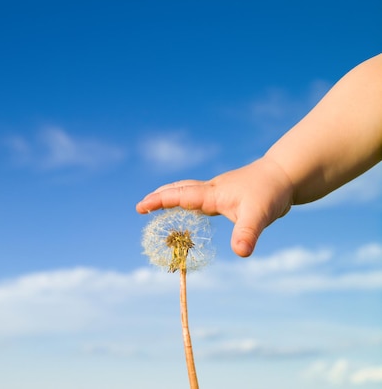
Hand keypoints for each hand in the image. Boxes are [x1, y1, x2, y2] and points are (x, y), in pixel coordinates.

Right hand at [136, 157, 293, 256]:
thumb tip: (240, 253)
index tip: (140, 207)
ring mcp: (219, 190)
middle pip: (178, 189)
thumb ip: (247, 233)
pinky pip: (199, 196)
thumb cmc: (271, 192)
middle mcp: (211, 190)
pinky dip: (187, 200)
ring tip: (159, 203)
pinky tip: (193, 208)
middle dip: (159, 197)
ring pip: (187, 190)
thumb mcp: (259, 215)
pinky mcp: (228, 194)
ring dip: (171, 195)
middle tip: (141, 207)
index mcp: (212, 193)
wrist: (286, 174)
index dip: (159, 202)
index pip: (180, 196)